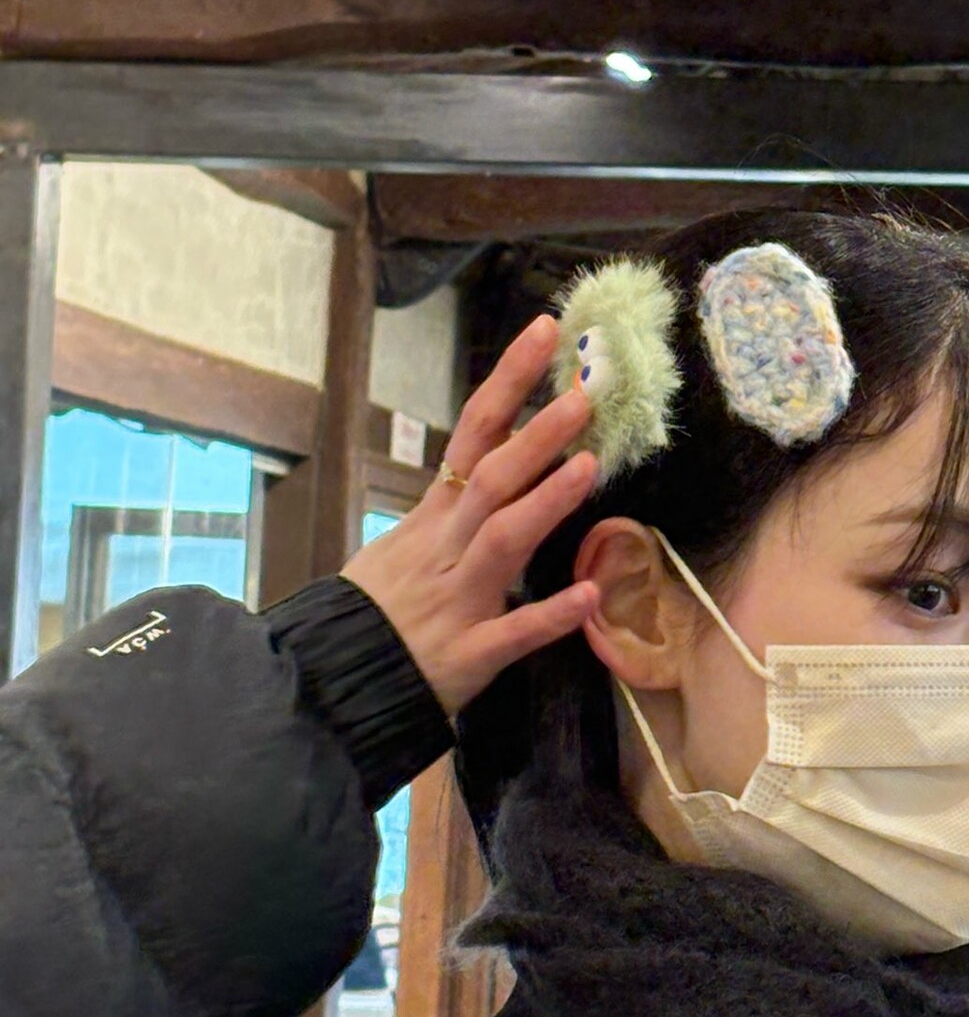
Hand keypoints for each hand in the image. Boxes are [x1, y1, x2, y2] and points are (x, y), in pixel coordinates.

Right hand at [343, 314, 598, 717]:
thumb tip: (490, 463)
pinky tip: (589, 596)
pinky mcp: (468, 654)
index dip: (510, 381)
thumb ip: (450, 510)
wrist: (331, 683)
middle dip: (537, 434)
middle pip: (491, 478)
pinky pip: (511, 633)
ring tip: (589, 466)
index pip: (474, 433)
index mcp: (432, 518)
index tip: (547, 333)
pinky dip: (549, 615)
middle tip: (585, 394)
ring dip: (544, 503)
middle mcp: (445, 547)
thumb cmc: (375, 613)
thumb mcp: (403, 547)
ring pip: (500, 541)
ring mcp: (456, 599)